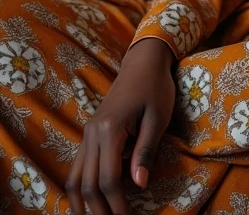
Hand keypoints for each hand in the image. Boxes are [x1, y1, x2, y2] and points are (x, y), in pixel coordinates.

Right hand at [66, 38, 175, 214]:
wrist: (142, 62)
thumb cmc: (155, 87)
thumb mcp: (157, 117)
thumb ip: (146, 151)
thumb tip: (139, 185)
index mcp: (109, 129)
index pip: (108, 179)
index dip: (117, 204)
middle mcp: (92, 133)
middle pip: (88, 183)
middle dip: (99, 210)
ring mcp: (88, 133)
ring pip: (75, 177)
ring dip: (83, 203)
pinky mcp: (90, 132)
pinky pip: (79, 166)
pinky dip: (81, 187)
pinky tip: (89, 201)